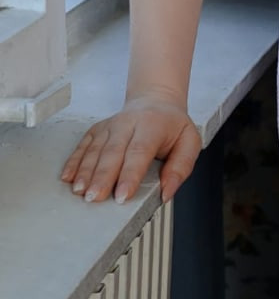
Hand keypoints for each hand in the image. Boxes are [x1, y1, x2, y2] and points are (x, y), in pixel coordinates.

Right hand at [60, 94, 201, 204]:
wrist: (156, 100)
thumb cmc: (173, 126)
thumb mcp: (189, 142)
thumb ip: (180, 168)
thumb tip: (166, 193)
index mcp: (153, 125)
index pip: (139, 152)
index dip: (129, 175)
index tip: (122, 196)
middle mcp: (128, 123)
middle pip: (113, 152)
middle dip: (102, 177)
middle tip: (95, 199)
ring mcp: (110, 125)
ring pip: (95, 149)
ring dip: (86, 172)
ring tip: (80, 192)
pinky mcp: (98, 129)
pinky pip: (83, 145)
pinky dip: (74, 161)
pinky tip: (68, 177)